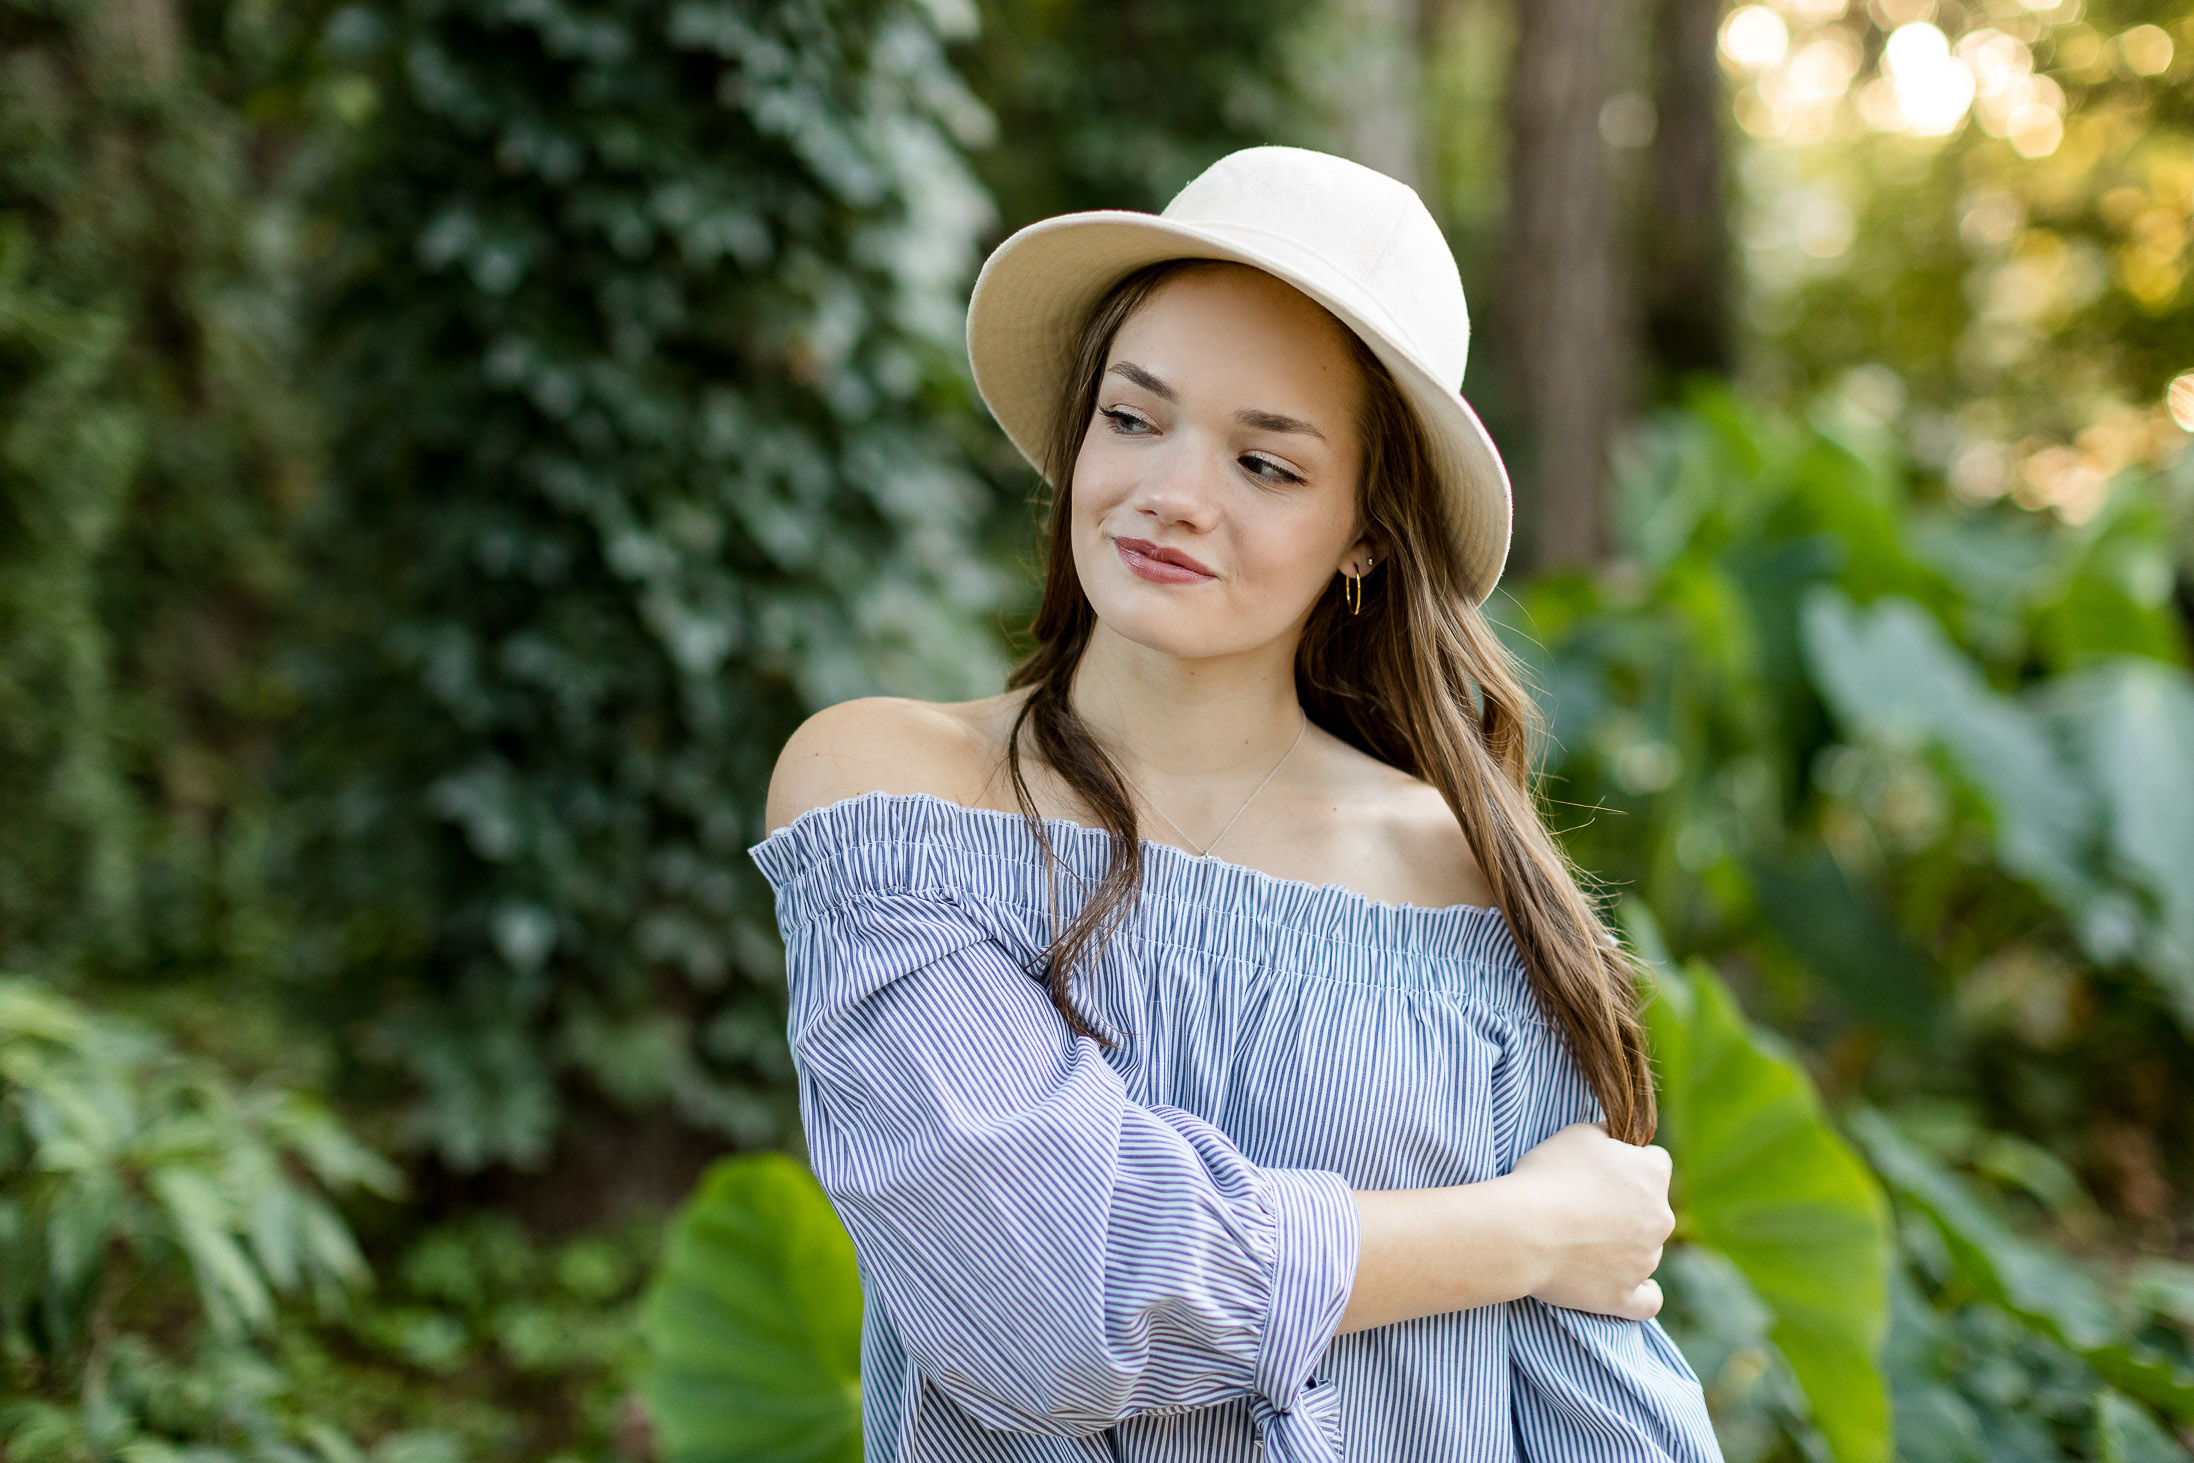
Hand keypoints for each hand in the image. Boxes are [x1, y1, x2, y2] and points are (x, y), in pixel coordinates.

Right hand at [1505, 1121, 1674, 1320]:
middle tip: (1586, 1205)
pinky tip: (1628, 1284)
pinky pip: (1648, 1300)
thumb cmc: (1547, 1176)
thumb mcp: (1578, 1133)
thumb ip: (1608, 1135)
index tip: (1602, 1170)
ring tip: (1580, 1241)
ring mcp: (1646, 1261)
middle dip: (1628, 1206)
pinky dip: (1641, 1293)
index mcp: (1653, 1175)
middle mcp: (1660, 1219)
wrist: (1522, 1230)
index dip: (1629, 1163)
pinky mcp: (1625, 1296)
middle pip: (1653, 1208)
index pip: (1656, 1162)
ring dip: (1624, 1245)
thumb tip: (1617, 1141)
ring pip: (1646, 1249)